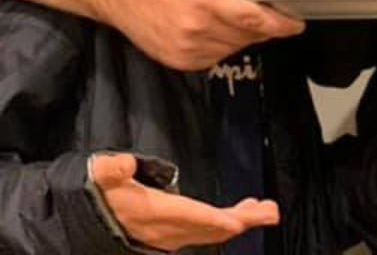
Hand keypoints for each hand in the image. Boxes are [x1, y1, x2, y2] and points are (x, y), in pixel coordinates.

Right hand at [91, 152, 278, 250]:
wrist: (82, 221)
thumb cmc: (96, 194)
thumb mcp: (98, 176)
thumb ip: (111, 170)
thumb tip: (124, 164)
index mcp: (152, 214)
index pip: (190, 218)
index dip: (215, 220)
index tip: (240, 220)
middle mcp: (165, 230)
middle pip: (210, 229)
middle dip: (241, 221)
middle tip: (271, 211)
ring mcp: (169, 236)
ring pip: (211, 232)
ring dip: (239, 221)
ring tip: (266, 210)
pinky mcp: (171, 235)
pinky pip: (204, 231)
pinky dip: (224, 223)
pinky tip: (240, 215)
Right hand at [100, 0, 303, 70]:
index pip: (252, 17)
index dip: (279, 22)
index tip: (297, 22)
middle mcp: (196, 28)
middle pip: (247, 34)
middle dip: (265, 24)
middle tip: (272, 10)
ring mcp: (186, 48)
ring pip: (235, 47)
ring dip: (246, 34)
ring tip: (242, 15)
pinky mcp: (179, 62)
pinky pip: (217, 56)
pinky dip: (227, 44)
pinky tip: (221, 27)